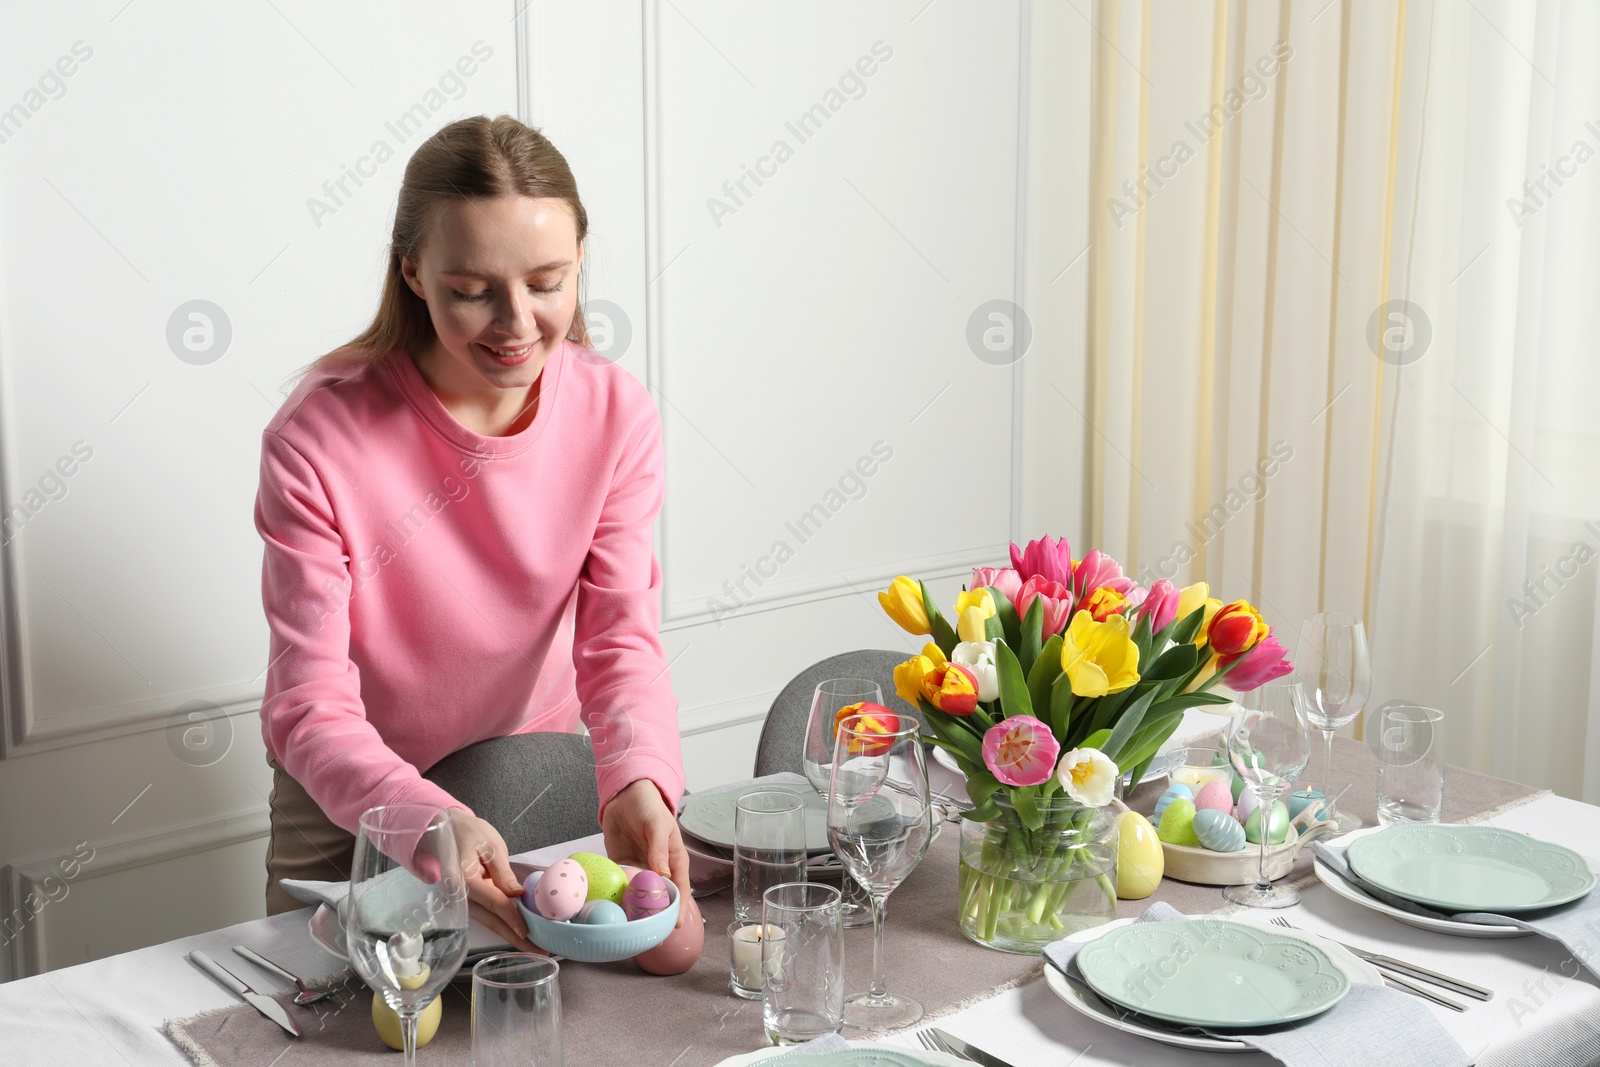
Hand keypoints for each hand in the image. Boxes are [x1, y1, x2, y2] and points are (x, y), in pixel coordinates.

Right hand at [447, 808, 540, 953]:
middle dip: (514, 937)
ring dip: (509, 934)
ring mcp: (460, 900)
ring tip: (532, 947)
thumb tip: (517, 895)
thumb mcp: (490, 845)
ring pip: (488, 921)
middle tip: (538, 951)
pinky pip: (485, 914)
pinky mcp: (464, 900)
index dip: (512, 918)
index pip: (494, 902)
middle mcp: (459, 894)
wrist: (445, 829)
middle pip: (490, 920)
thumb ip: (502, 872)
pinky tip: (517, 932)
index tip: (528, 932)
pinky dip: (501, 923)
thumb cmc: (469, 833)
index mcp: (464, 878)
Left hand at [601, 778, 691, 926]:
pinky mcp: (621, 866)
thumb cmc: (649, 807)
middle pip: (659, 898)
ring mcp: (639, 869)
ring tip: (626, 925)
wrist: (625, 796)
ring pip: (638, 895)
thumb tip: (662, 873)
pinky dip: (615, 894)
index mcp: (674, 861)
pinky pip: (619, 885)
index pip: (680, 889)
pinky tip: (609, 906)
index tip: (674, 926)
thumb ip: (659, 849)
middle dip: (654, 915)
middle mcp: (657, 870)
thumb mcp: (657, 825)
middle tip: (647, 933)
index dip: (678, 908)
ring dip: (633, 908)